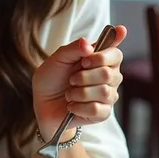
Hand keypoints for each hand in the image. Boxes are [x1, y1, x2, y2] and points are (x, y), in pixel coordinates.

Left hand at [32, 25, 125, 141]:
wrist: (42, 102)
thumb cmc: (52, 77)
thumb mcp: (59, 58)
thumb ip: (74, 48)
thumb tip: (87, 43)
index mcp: (101, 60)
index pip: (116, 55)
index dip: (101, 58)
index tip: (84, 61)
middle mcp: (109, 77)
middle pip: (109, 74)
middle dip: (84, 77)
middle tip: (71, 79)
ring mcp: (108, 96)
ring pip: (104, 93)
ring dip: (79, 93)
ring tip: (69, 93)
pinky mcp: (102, 114)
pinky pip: (97, 110)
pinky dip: (79, 107)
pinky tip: (72, 105)